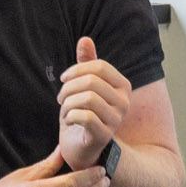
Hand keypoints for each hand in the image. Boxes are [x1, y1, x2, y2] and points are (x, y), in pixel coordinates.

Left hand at [56, 35, 129, 171]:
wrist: (81, 147)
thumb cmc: (83, 114)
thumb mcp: (84, 86)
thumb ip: (86, 64)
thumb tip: (85, 39)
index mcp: (123, 86)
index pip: (99, 66)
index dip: (76, 70)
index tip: (64, 80)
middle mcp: (124, 102)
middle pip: (91, 81)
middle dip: (68, 88)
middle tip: (60, 98)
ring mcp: (116, 120)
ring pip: (87, 98)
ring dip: (67, 103)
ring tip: (64, 110)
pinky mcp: (105, 135)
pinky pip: (85, 116)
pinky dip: (70, 116)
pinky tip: (68, 120)